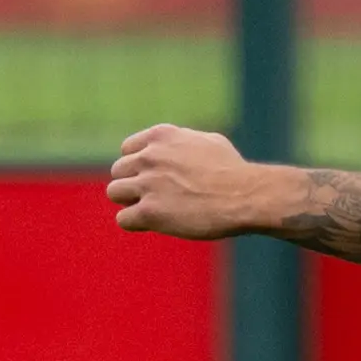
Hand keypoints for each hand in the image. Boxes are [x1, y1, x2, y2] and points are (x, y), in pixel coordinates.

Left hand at [108, 124, 272, 239]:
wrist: (246, 196)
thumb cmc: (232, 171)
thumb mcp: (207, 141)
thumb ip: (182, 142)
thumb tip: (173, 147)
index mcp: (161, 136)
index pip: (127, 150)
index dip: (138, 166)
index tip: (154, 178)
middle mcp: (149, 156)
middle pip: (118, 172)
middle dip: (133, 185)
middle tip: (156, 197)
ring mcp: (147, 183)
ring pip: (114, 192)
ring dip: (131, 203)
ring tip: (154, 210)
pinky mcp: (150, 211)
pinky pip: (123, 219)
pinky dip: (135, 223)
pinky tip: (155, 223)